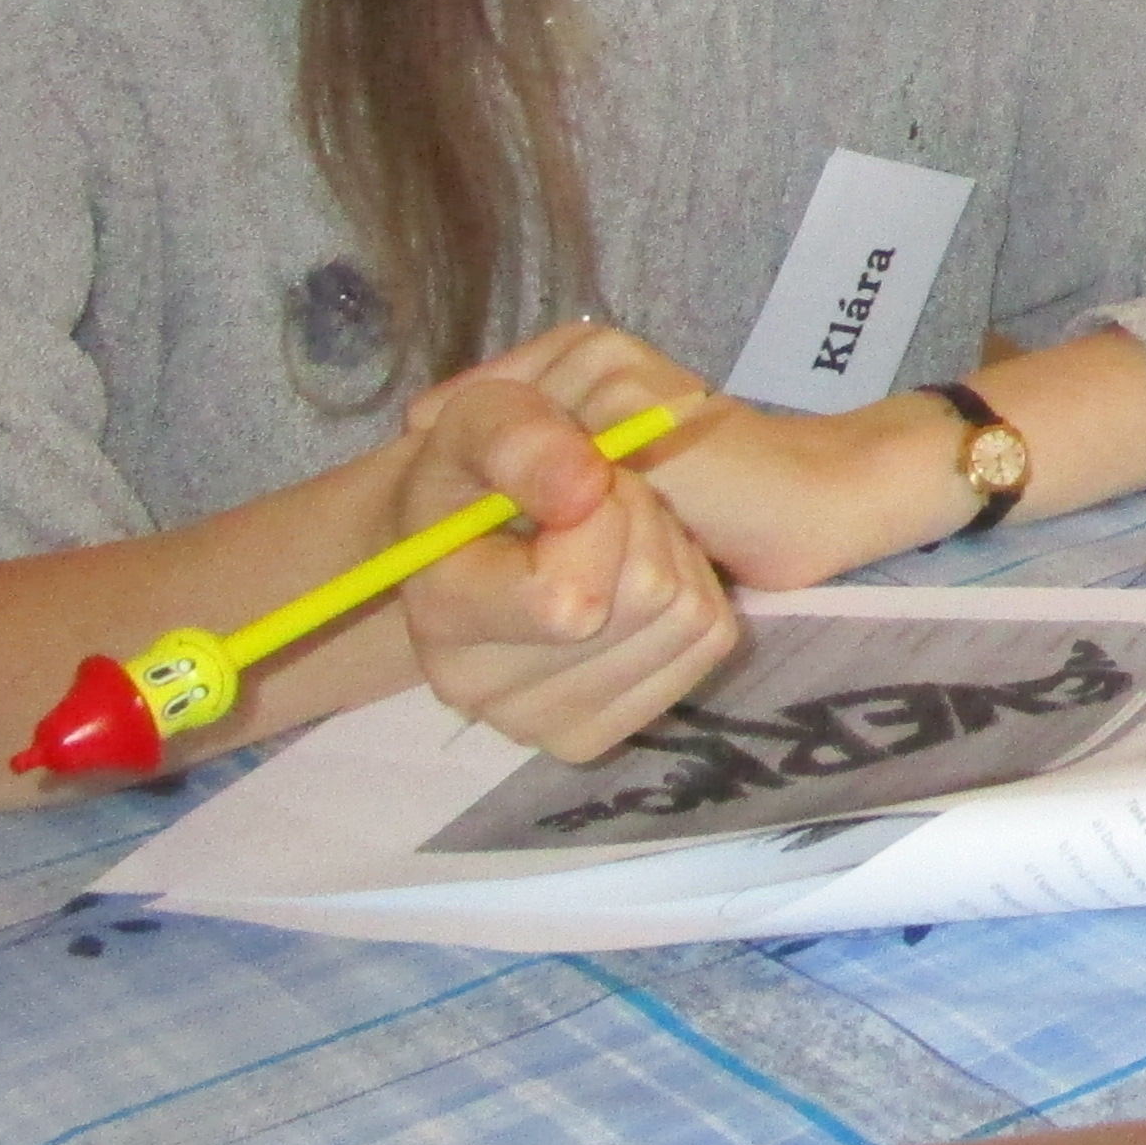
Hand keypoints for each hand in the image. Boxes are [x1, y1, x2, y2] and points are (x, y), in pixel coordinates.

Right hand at [391, 332, 740, 763]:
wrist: (490, 528)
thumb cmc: (489, 462)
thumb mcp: (490, 411)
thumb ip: (522, 437)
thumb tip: (583, 488)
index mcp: (438, 610)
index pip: (565, 596)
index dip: (604, 513)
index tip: (588, 472)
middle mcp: (475, 688)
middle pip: (641, 599)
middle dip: (643, 516)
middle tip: (605, 493)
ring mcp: (538, 723)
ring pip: (683, 620)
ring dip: (672, 547)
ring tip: (618, 528)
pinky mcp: (600, 733)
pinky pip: (707, 644)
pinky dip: (697, 588)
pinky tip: (642, 570)